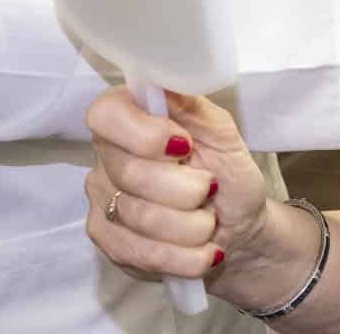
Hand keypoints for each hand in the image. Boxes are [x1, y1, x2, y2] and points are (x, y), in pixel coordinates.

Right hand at [84, 88, 267, 281]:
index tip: (184, 146)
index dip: (142, 134)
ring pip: (135, 216)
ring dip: (189, 226)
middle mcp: (106, 155)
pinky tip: (203, 252)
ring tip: (210, 223)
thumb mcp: (223, 133)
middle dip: (184, 189)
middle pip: (127, 172)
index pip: (106, 114)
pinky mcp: (107, 240)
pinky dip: (181, 257)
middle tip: (211, 189)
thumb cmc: (229, 173)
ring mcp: (101, 199)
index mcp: (131, 116)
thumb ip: (192, 106)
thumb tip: (161, 83)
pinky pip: (136, 251)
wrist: (238, 229)